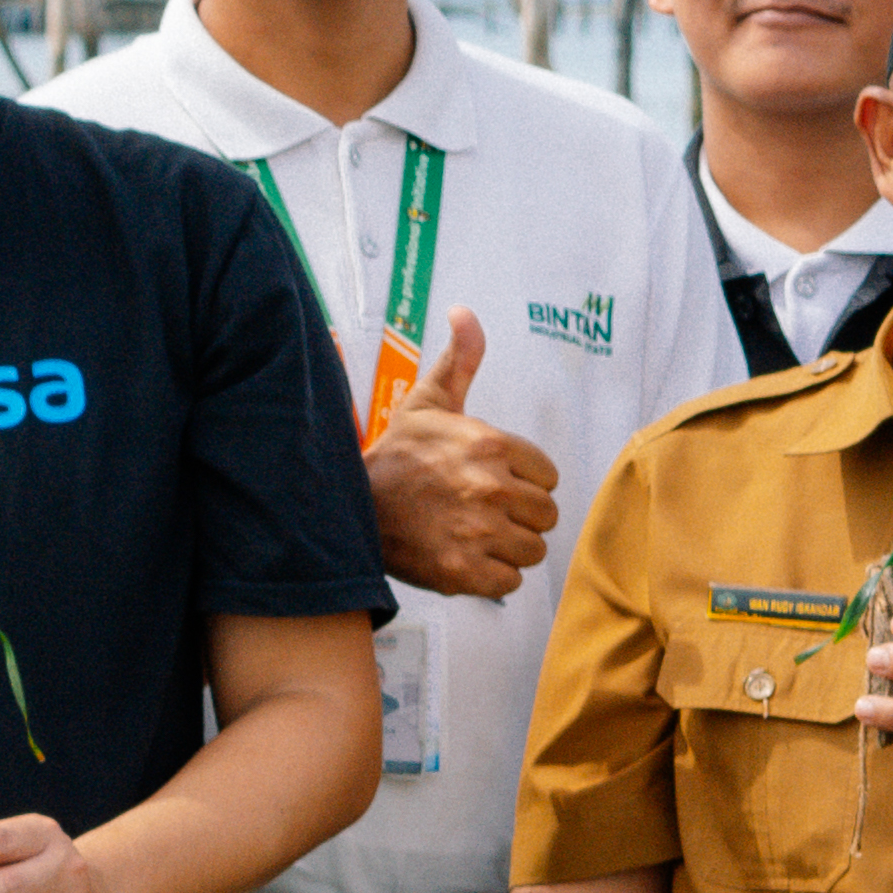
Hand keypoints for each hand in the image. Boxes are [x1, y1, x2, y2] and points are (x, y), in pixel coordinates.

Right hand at [365, 315, 561, 602]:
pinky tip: (466, 557)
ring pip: (532, 549)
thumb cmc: (395, 456)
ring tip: (475, 535)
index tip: (491, 481)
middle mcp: (490, 488)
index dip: (522, 480)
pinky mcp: (464, 571)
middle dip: (518, 515)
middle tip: (482, 511)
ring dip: (508, 547)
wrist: (345, 507)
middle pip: (545, 514)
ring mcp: (478, 533)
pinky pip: (510, 580)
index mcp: (490, 445)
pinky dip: (492, 575)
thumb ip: (459, 360)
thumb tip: (465, 312)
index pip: (548, 476)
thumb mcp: (427, 402)